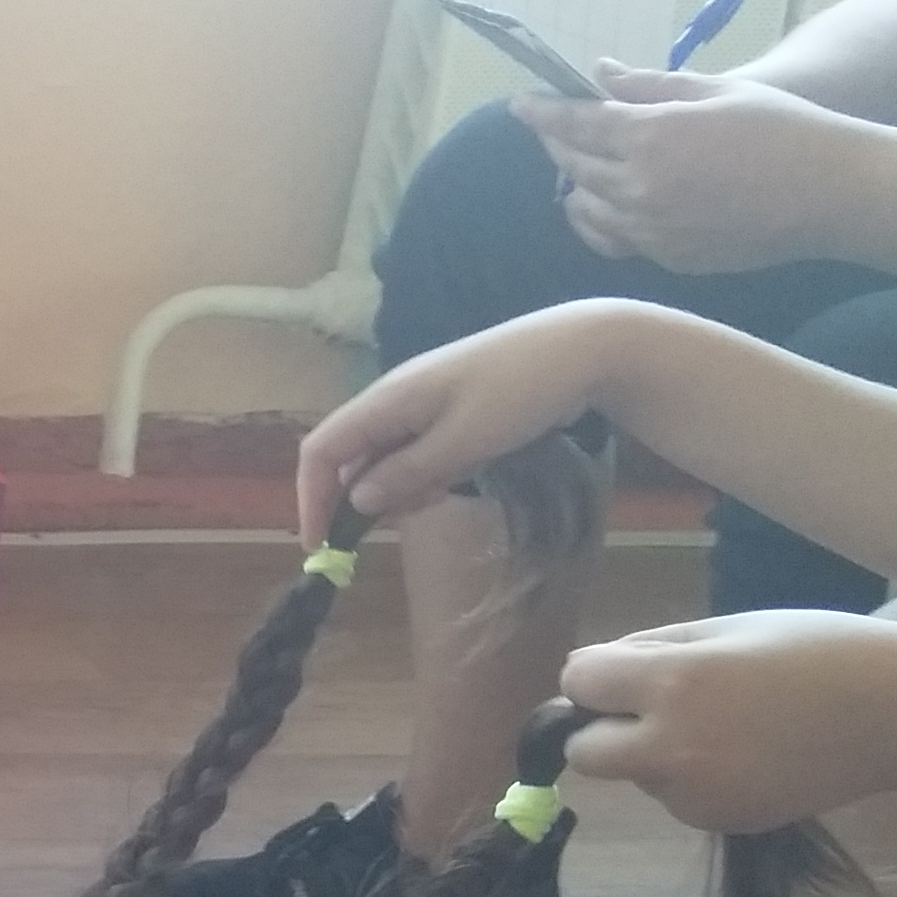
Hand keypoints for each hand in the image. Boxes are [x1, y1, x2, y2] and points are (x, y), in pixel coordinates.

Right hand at [297, 303, 620, 540]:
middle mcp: (395, 398)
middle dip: (350, 500)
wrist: (584, 347)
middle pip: (348, 453)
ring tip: (427, 506)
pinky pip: (416, 447)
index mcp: (388, 399)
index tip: (322, 548)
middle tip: (375, 541)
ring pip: (384, 454)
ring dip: (393, 488)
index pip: (323, 450)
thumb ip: (409, 472)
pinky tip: (451, 482)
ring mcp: (423, 401)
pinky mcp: (451, 406)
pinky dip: (421, 473)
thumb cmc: (522, 392)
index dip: (312, 498)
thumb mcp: (466, 441)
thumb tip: (357, 501)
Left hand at [515, 68, 886, 276]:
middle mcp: (641, 187)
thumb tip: (601, 73)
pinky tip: (607, 205)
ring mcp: (652, 229)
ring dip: (576, 184)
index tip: (520, 103)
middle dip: (557, 142)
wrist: (832, 193)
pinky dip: (602, 219)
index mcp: (652, 137)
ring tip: (580, 166)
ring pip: (587, 208)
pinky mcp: (669, 257)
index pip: (576, 123)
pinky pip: (616, 239)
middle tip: (552, 127)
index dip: (543, 112)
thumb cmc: (782, 129)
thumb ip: (649, 85)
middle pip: (574, 165)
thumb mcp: (715, 91)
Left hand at [559, 611, 896, 829]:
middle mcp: (672, 746)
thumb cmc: (819, 651)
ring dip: (654, 755)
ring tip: (727, 727)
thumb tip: (596, 670)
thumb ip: (655, 648)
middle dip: (601, 730)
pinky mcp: (721, 822)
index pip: (577, 683)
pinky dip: (692, 780)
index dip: (594, 678)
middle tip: (648, 711)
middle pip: (584, 753)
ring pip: (636, 777)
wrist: (896, 714)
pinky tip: (748, 756)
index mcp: (673, 683)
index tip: (619, 674)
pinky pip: (678, 798)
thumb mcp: (730, 627)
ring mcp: (696, 794)